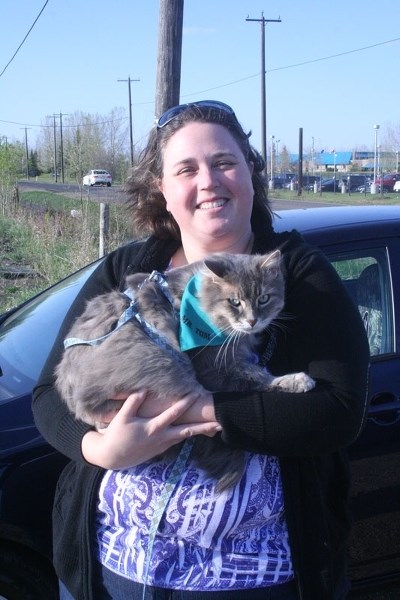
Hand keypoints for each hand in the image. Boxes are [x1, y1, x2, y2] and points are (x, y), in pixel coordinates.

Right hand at [81, 390, 221, 469]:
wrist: (111, 457)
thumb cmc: (116, 436)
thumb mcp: (122, 417)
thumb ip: (133, 402)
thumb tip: (144, 389)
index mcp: (154, 428)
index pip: (174, 414)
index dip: (185, 403)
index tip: (196, 394)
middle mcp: (162, 439)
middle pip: (187, 432)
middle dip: (204, 427)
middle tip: (219, 424)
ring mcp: (162, 446)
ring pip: (184, 438)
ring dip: (197, 433)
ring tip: (212, 429)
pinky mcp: (159, 450)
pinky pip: (176, 441)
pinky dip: (186, 436)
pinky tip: (191, 432)